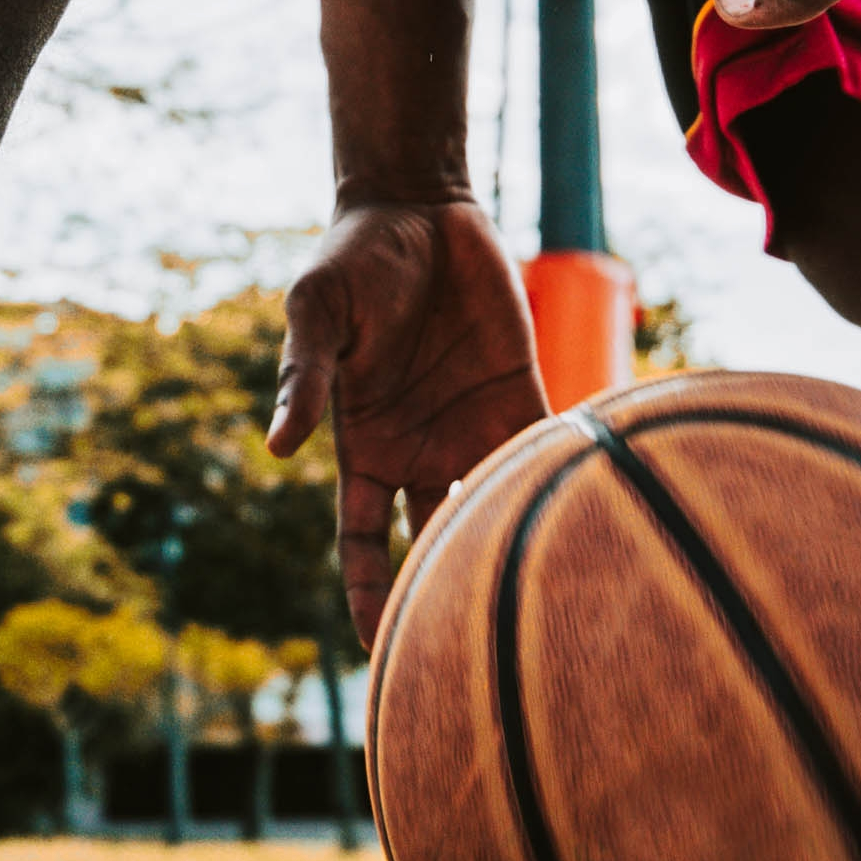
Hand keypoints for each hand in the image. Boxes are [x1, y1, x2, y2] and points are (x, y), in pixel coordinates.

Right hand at [267, 197, 549, 648]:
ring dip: (511, 545)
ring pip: (494, 508)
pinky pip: (543, 450)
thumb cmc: (351, 262)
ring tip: (541, 605)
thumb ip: (304, 379)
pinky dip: (560, 482)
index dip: (369, 594)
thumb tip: (279, 448)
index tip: (377, 649)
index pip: (363, 541)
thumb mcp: (317, 315)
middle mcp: (420, 450)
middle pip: (434, 545)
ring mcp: (472, 425)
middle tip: (469, 653)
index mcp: (365, 447)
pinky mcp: (521, 392)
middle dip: (446, 596)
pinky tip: (581, 519)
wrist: (415, 207)